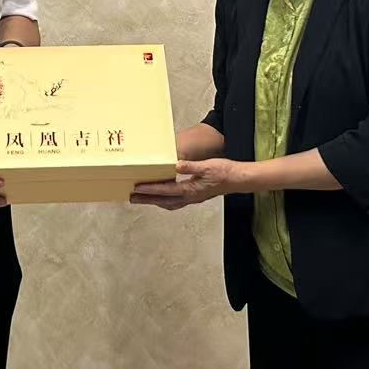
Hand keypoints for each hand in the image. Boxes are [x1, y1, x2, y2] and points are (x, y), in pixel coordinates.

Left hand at [130, 158, 246, 209]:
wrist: (237, 179)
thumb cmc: (224, 172)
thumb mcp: (207, 166)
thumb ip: (191, 166)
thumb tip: (176, 165)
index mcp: (190, 190)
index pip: (166, 190)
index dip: (150, 189)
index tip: (137, 188)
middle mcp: (189, 197)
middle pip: (163, 200)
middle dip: (147, 199)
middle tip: (131, 198)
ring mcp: (192, 198)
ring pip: (168, 203)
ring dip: (154, 201)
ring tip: (141, 198)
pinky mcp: (195, 196)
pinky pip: (175, 201)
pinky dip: (165, 200)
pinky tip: (162, 196)